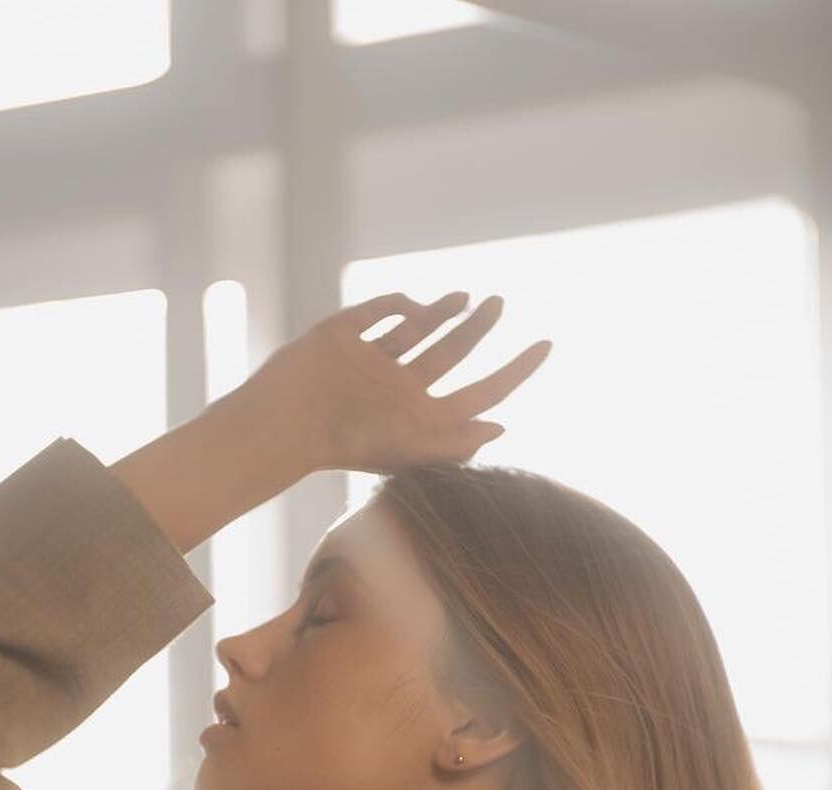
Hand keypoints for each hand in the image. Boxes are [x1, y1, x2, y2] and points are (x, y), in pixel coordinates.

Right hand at [248, 291, 551, 475]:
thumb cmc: (345, 444)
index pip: (480, 392)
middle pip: (452, 353)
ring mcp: (372, 361)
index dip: (516, 371)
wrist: (284, 423)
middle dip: (479, 328)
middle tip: (500, 304)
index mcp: (420, 417)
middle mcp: (400, 389)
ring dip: (445, 311)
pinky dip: (400, 302)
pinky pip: (378, 312)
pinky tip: (413, 306)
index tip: (547, 344)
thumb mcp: (408, 449)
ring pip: (419, 328)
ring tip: (467, 298)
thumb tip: (501, 427)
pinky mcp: (345, 337)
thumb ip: (454, 444)